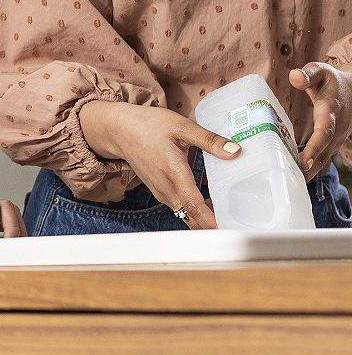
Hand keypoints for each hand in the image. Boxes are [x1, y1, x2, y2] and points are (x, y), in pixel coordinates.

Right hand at [78, 101, 239, 229]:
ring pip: (184, 213)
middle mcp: (165, 186)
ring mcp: (160, 190)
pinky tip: (207, 205)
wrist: (119, 130)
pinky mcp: (158, 190)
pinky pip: (178, 207)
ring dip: (203, 219)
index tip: (227, 228)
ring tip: (226, 217)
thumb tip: (235, 151)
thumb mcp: (181, 126)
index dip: (211, 220)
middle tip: (236, 226)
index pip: (193, 204)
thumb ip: (209, 140)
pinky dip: (193, 211)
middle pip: (191, 216)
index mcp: (173, 171)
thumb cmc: (148, 125)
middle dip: (212, 225)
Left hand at [290, 63, 351, 179]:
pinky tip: (295, 178)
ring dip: (309, 172)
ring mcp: (336, 138)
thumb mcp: (320, 71)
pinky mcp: (332, 143)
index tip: (304, 162)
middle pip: (324, 152)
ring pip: (324, 159)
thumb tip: (295, 77)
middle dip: (309, 168)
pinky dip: (310, 169)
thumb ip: (308, 74)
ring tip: (290, 185)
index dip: (315, 147)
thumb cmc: (331, 80)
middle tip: (290, 181)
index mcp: (332, 112)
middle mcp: (337, 129)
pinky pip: (322, 158)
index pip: (325, 132)